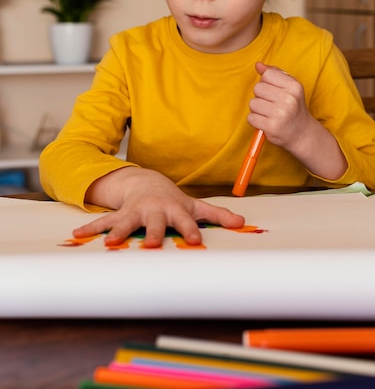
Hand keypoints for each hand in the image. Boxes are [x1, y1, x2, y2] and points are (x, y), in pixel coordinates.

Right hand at [73, 167, 244, 247]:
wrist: (147, 183)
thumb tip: (242, 223)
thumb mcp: (195, 205)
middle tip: (152, 245)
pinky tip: (78, 235)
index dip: (191, 231)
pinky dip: (91, 228)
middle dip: (153, 234)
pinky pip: (104, 221)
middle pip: (155, 223)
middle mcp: (154, 211)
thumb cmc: (173, 200)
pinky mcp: (119, 214)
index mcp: (174, 210)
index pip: (185, 222)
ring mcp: (135, 212)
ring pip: (126, 222)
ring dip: (118, 232)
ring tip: (109, 244)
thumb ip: (217, 215)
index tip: (195, 241)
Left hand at [249, 62, 346, 178]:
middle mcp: (289, 99)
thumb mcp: (290, 87)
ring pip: (252, 103)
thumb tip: (258, 65)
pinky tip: (265, 122)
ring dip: (257, 109)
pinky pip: (251, 118)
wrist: (301, 133)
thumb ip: (275, 73)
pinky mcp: (272, 127)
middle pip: (257, 88)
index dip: (266, 82)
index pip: (267, 75)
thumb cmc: (293, 107)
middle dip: (260, 96)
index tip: (273, 91)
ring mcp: (280, 114)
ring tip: (268, 114)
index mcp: (294, 86)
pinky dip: (255, 121)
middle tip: (271, 104)